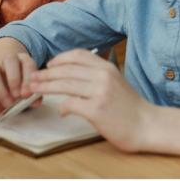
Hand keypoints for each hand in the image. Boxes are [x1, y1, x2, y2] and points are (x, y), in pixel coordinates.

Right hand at [0, 52, 40, 113]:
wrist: (5, 78)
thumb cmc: (21, 86)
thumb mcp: (29, 88)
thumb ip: (34, 95)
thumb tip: (36, 102)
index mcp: (24, 60)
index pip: (28, 64)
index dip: (27, 79)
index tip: (27, 95)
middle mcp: (8, 59)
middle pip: (9, 60)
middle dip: (13, 79)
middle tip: (17, 97)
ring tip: (7, 104)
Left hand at [28, 48, 152, 152]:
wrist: (147, 125)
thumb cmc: (130, 106)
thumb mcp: (114, 81)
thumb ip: (95, 75)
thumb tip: (70, 76)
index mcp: (106, 67)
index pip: (77, 55)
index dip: (59, 59)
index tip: (48, 65)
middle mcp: (102, 76)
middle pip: (66, 70)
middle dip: (46, 74)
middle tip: (32, 79)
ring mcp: (99, 92)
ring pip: (65, 85)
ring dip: (46, 87)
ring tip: (35, 90)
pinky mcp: (96, 110)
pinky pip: (71, 104)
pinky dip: (62, 107)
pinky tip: (60, 111)